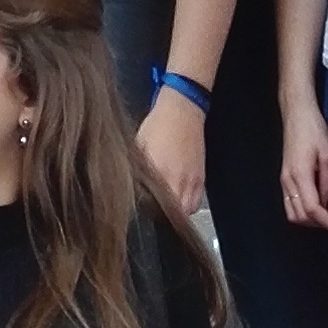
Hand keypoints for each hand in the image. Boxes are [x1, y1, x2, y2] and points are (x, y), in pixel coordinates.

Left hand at [135, 90, 208, 220]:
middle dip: (160, 217)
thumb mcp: (139, 146)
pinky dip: (187, 207)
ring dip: (175, 215)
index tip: (139, 214)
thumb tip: (126, 186)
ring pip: (185, 213)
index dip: (146, 213)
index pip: (153, 205)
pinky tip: (178, 202)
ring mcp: (192, 181)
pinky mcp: (201, 179)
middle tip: (151, 215)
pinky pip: (196, 204)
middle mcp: (177, 180)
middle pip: (171, 213)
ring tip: (164, 211)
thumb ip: (136, 170)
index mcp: (159, 171)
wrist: (182, 110)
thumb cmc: (158, 124)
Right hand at [279, 102, 327, 230]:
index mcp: (300, 174)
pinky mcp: (284, 177)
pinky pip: (290, 204)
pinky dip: (303, 211)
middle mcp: (288, 180)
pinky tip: (318, 204)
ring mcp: (284, 179)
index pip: (311, 209)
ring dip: (310, 220)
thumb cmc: (314, 129)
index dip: (327, 221)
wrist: (297, 114)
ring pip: (292, 213)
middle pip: (300, 216)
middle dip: (319, 223)